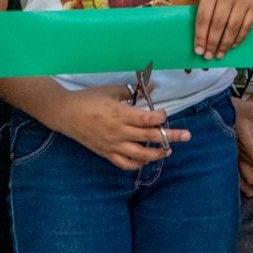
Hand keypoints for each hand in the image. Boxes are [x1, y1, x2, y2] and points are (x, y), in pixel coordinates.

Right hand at [50, 84, 190, 170]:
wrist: (66, 114)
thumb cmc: (90, 99)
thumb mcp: (112, 90)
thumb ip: (133, 91)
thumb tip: (152, 88)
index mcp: (121, 114)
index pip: (147, 119)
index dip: (161, 117)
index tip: (166, 114)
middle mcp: (119, 132)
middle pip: (150, 137)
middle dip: (170, 136)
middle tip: (187, 135)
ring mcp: (113, 145)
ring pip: (140, 155)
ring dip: (157, 153)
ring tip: (168, 150)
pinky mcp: (106, 153)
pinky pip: (125, 164)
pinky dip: (138, 163)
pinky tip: (146, 159)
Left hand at [196, 0, 252, 58]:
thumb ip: (205, 5)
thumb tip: (200, 34)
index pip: (204, 18)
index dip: (200, 37)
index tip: (198, 50)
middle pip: (218, 25)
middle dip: (211, 44)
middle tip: (208, 56)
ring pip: (232, 28)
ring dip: (225, 44)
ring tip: (219, 54)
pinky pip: (246, 26)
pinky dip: (239, 38)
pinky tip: (233, 45)